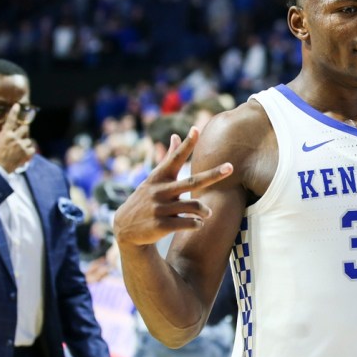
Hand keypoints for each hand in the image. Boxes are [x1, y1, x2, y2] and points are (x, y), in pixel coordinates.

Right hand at [0, 103, 34, 172]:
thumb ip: (3, 136)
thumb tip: (7, 133)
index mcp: (5, 134)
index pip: (10, 120)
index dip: (14, 112)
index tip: (17, 105)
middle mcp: (15, 138)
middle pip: (25, 129)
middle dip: (24, 131)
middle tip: (22, 135)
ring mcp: (21, 145)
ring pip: (28, 140)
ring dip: (25, 144)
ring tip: (18, 151)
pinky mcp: (26, 153)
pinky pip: (32, 149)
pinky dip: (29, 151)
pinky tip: (23, 155)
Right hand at [113, 127, 232, 246]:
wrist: (125, 228)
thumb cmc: (146, 199)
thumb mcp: (154, 178)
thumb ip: (168, 158)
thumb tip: (176, 135)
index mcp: (159, 177)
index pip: (174, 158)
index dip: (186, 145)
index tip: (196, 129)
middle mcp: (160, 191)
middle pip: (192, 181)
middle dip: (213, 174)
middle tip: (231, 167)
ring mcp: (160, 208)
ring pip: (193, 206)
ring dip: (204, 211)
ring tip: (207, 213)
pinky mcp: (161, 225)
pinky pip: (188, 223)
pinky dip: (196, 223)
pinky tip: (197, 224)